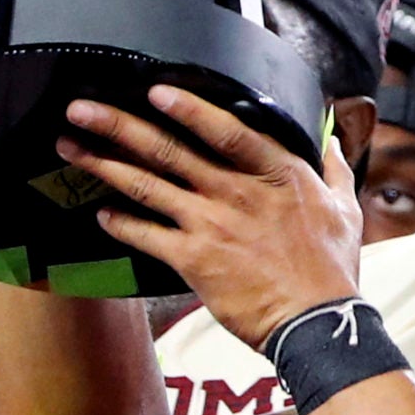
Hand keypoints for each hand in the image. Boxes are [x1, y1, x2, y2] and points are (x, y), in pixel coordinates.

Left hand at [57, 85, 362, 348]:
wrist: (317, 325)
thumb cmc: (332, 270)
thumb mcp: (344, 209)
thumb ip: (333, 169)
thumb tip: (331, 140)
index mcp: (276, 172)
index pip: (224, 128)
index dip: (187, 107)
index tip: (154, 90)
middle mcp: (237, 192)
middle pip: (169, 150)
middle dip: (119, 125)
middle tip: (81, 109)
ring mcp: (212, 225)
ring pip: (147, 186)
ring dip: (104, 165)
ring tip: (70, 148)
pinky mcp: (194, 260)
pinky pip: (147, 235)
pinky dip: (120, 222)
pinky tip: (100, 212)